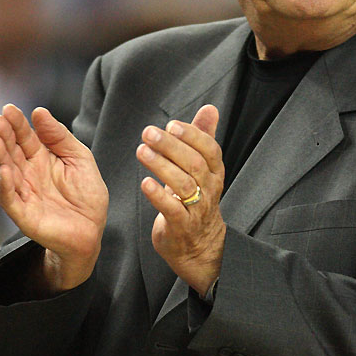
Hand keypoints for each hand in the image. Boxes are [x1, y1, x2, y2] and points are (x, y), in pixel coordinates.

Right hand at [0, 104, 108, 291]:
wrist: (93, 229)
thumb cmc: (86, 194)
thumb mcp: (79, 157)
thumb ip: (60, 136)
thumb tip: (39, 111)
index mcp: (42, 158)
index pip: (25, 137)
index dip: (17, 123)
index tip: (9, 108)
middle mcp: (28, 173)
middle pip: (12, 151)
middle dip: (5, 135)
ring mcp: (24, 193)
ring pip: (6, 171)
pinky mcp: (24, 214)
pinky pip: (10, 198)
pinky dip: (5, 185)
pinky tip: (4, 171)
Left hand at [137, 104, 225, 296]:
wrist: (199, 246)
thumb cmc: (197, 199)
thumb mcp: (203, 168)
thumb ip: (204, 137)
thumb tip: (211, 108)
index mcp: (214, 171)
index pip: (209, 149)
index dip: (192, 135)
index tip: (171, 125)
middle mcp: (210, 188)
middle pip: (194, 163)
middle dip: (171, 146)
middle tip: (149, 132)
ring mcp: (197, 209)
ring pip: (183, 184)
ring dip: (161, 166)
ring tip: (141, 152)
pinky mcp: (182, 226)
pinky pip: (172, 210)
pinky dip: (158, 196)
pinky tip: (145, 183)